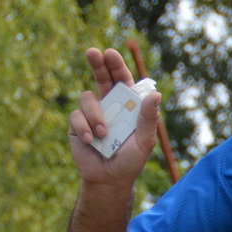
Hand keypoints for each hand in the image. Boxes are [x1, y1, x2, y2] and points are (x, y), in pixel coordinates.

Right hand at [68, 48, 161, 187]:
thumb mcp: (144, 141)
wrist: (109, 179)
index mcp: (128, 106)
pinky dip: (84, 127)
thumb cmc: (130, 161)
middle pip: (102, 78)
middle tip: (93, 52)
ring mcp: (92, 113)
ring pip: (88, 98)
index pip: (123, 81)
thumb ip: (148, 119)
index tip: (110, 53)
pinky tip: (92, 140)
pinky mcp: (77, 124)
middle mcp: (110, 105)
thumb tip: (155, 95)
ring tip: (103, 134)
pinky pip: (76, 116)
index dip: (116, 66)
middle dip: (97, 64)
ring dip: (96, 114)